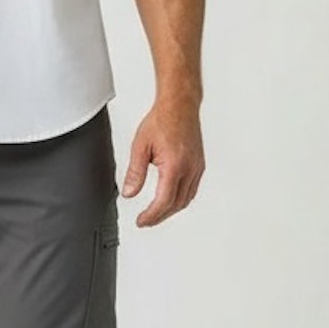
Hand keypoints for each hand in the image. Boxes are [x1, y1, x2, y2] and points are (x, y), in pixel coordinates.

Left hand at [120, 95, 204, 226]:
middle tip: (145, 221)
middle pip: (176, 205)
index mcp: (175, 166)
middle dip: (160, 216)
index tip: (141, 221)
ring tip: (155, 213)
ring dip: (170, 210)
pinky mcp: (199, 165)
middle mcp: (190, 169)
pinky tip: (170, 199)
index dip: (151, 216)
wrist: (179, 106)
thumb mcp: (140, 146)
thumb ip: (135, 172)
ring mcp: (197, 168)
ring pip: (186, 199)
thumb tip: (128, 193)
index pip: (163, 201)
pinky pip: (191, 190)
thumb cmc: (162, 120)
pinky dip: (180, 199)